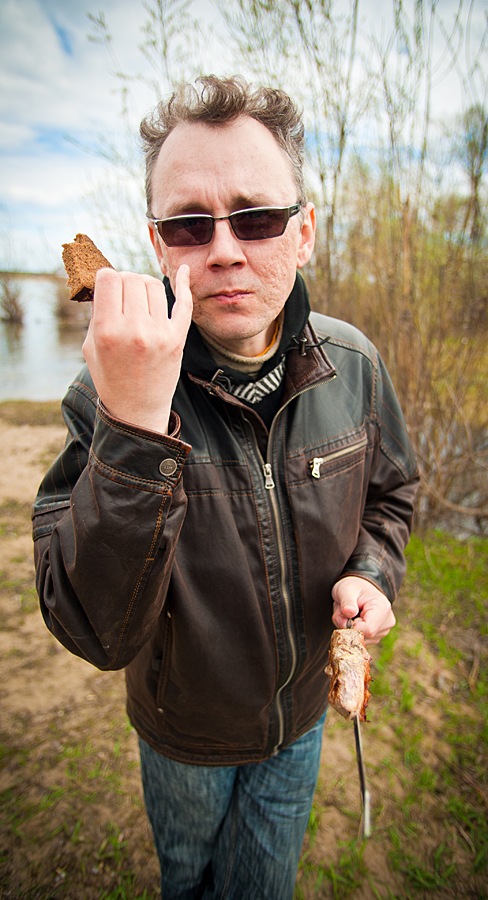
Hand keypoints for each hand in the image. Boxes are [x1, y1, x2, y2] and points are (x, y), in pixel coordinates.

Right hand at [83, 265, 192, 433]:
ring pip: (153, 285)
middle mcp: (134, 330)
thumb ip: (98, 313)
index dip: (106, 279)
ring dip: (145, 287)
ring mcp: (159, 334)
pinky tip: (184, 271)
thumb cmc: (110, 376)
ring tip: (140, 301)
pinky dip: (184, 283)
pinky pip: (184, 303)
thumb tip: (109, 282)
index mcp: (107, 331)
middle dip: (125, 282)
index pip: (109, 278)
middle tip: (124, 298)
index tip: (108, 289)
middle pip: (131, 278)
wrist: (137, 411)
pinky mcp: (177, 339)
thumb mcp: (90, 347)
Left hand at [331, 575, 395, 643]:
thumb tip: (348, 612)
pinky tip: (353, 620)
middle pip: (363, 636)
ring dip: (348, 629)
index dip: (352, 627)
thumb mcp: (346, 589)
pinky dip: (352, 632)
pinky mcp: (376, 637)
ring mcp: (383, 631)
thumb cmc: (353, 587)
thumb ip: (347, 601)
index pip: (368, 629)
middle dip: (348, 627)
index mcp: (382, 608)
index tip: (345, 616)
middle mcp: (386, 622)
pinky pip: (360, 641)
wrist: (359, 589)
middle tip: (343, 611)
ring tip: (349, 614)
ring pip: (360, 640)